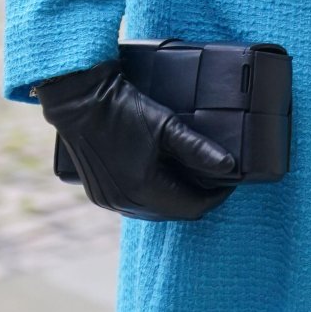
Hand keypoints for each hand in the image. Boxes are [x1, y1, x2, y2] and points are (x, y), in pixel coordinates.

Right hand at [35, 60, 236, 220]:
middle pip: (174, 211)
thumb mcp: (166, 126)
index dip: (215, 195)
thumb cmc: (124, 109)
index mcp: (143, 189)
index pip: (192, 207)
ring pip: (154, 210)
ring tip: (191, 172)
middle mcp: (125, 202)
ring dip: (175, 196)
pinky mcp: (99, 193)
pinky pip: (135, 203)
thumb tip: (230, 167)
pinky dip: (154, 193)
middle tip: (214, 175)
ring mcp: (109, 200)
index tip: (230, 180)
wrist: (80, 100)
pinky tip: (162, 174)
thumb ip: (198, 149)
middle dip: (196, 196)